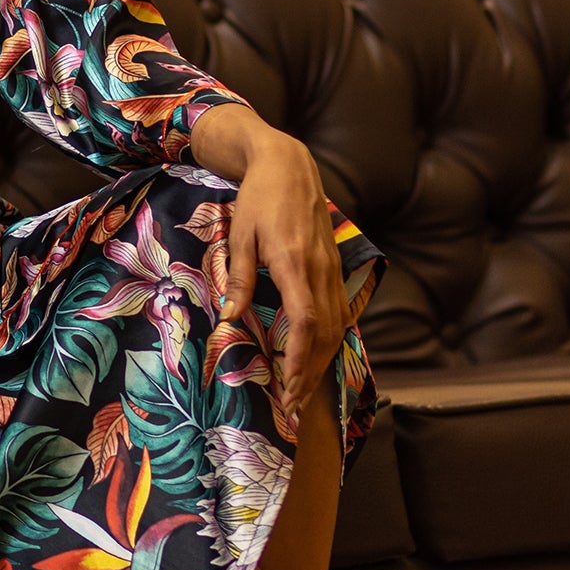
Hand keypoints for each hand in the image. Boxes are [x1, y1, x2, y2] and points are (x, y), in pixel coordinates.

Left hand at [214, 119, 346, 420]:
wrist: (289, 165)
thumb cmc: (259, 199)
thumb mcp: (240, 236)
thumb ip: (240, 278)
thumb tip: (230, 319)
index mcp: (295, 264)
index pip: (307, 323)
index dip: (300, 359)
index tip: (288, 387)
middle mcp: (321, 270)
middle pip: (326, 333)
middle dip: (310, 372)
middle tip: (292, 403)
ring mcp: (332, 269)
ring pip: (337, 325)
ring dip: (322, 360)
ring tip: (302, 388)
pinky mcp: (334, 267)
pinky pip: (339, 312)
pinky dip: (329, 339)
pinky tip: (315, 355)